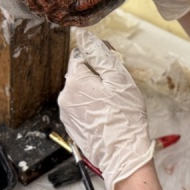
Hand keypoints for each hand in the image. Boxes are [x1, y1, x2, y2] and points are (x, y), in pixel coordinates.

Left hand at [58, 29, 154, 189]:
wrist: (123, 155)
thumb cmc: (125, 117)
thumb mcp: (118, 78)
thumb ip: (99, 54)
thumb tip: (82, 35)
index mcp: (74, 81)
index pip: (80, 55)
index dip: (98, 58)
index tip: (112, 68)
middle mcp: (64, 96)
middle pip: (80, 74)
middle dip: (96, 76)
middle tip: (116, 89)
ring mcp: (66, 113)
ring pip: (80, 91)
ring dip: (94, 92)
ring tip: (113, 105)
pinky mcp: (71, 126)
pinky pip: (80, 107)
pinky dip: (92, 107)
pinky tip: (106, 115)